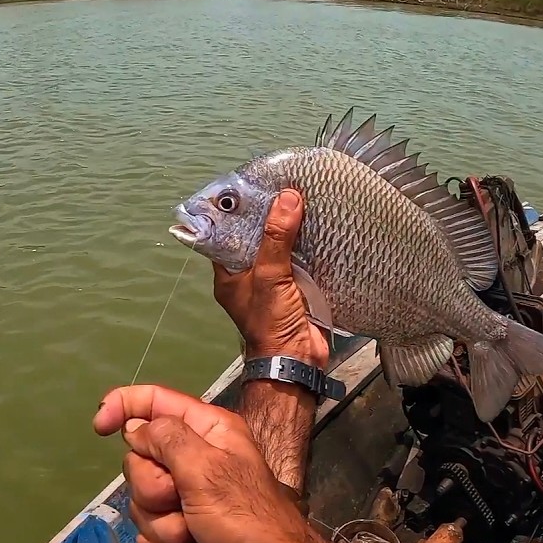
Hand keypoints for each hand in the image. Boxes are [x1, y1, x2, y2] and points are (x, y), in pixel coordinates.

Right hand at [93, 385, 311, 542]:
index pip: (154, 402)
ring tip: (194, 532)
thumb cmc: (245, 518)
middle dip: (153, 489)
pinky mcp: (179, 533)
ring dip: (164, 525)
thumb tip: (134, 427)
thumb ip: (165, 438)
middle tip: (182, 500)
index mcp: (206, 430)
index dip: (124, 406)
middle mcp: (194, 459)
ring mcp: (185, 498)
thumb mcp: (206, 468)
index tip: (100, 426)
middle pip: (139, 461)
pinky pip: (147, 535)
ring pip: (140, 503)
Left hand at [213, 189, 327, 367]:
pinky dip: (306, 241)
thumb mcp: (270, 275)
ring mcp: (273, 281)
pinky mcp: (296, 286)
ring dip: (289, 225)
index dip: (235, 211)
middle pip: (254, 236)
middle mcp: (248, 275)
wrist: (297, 359)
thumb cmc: (271, 321)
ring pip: (279, 245)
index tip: (250, 186)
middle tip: (281, 183)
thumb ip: (277, 238)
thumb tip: (287, 197)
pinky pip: (299, 257)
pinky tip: (317, 221)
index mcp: (229, 273)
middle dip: (267, 213)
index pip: (225, 233)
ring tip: (301, 194)